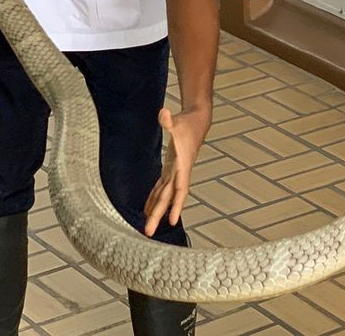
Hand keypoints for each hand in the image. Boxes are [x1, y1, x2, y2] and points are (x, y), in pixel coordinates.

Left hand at [142, 105, 210, 236]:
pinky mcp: (170, 169)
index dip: (176, 205)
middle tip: (148, 232)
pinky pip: (161, 187)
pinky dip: (154, 198)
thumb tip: (163, 113)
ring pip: (165, 195)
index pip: (180, 188)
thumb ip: (168, 120)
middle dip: (158, 215)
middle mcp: (179, 172)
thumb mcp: (177, 121)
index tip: (172, 220)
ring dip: (156, 210)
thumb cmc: (188, 123)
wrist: (198, 121)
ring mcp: (174, 172)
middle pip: (169, 197)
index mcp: (182, 164)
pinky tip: (147, 208)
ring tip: (146, 226)